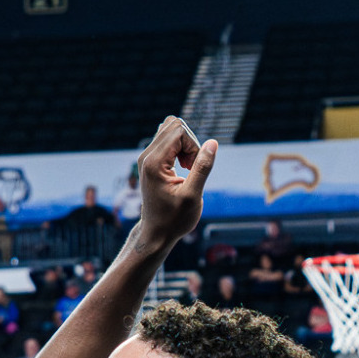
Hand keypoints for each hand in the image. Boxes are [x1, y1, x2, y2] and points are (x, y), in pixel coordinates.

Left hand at [137, 116, 217, 244]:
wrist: (156, 232)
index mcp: (154, 163)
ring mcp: (146, 157)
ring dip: (185, 144)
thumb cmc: (174, 219)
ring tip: (188, 166)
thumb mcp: (193, 195)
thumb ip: (202, 167)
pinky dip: (180, 147)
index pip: (178, 131)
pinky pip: (167, 139)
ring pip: (170, 129)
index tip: (194, 167)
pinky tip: (183, 166)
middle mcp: (146, 156)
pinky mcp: (150, 160)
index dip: (194, 145)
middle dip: (190, 142)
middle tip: (192, 166)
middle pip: (174, 125)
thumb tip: (213, 143)